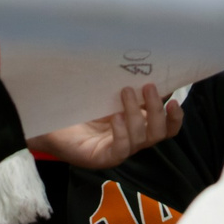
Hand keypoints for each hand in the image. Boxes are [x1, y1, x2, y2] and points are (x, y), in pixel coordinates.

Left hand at [28, 84, 183, 170]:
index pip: (166, 127)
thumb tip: (150, 66)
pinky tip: (115, 117)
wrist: (49, 119)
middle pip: (158, 133)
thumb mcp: (108, 91)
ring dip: (136, 114)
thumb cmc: (79, 103)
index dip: (175, 117)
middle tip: (147, 87)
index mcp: (137, 123)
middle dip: (156, 110)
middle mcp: (132, 139)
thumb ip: (129, 84)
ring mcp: (118, 150)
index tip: (174, 99)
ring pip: (140, 139)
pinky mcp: (102, 158)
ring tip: (125, 92)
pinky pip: (120, 150)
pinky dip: (122, 133)